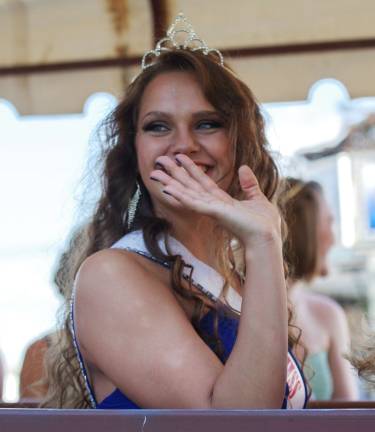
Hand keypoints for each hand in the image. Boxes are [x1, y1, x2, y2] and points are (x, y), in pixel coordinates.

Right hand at [150, 154, 280, 247]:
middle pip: (190, 186)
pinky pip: (193, 203)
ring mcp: (211, 209)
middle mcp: (213, 205)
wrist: (267, 238)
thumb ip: (249, 184)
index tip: (180, 157)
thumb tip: (243, 168)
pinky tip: (168, 189)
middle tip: (160, 160)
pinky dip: (180, 196)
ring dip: (171, 183)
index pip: (202, 183)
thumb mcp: (257, 198)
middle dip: (175, 173)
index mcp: (222, 201)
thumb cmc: (264, 224)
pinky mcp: (214, 213)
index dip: (191, 169)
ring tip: (156, 174)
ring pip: (187, 193)